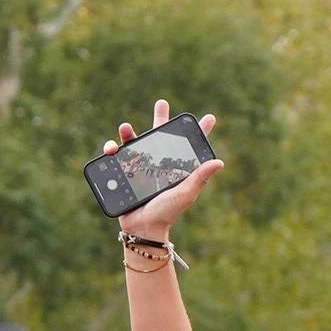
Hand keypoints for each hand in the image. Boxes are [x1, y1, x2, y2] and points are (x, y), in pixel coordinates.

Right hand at [108, 100, 223, 240]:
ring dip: (128, 132)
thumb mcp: (185, 193)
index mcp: (177, 168)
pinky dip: (112, 149)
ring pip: (135, 142)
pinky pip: (116, 157)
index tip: (210, 117)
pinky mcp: (125, 173)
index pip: (190, 147)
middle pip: (161, 136)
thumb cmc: (167, 212)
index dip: (200, 132)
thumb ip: (200, 178)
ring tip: (125, 127)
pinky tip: (111, 148)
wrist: (143, 227)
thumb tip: (218, 161)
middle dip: (161, 118)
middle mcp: (160, 165)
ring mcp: (141, 167)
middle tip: (162, 102)